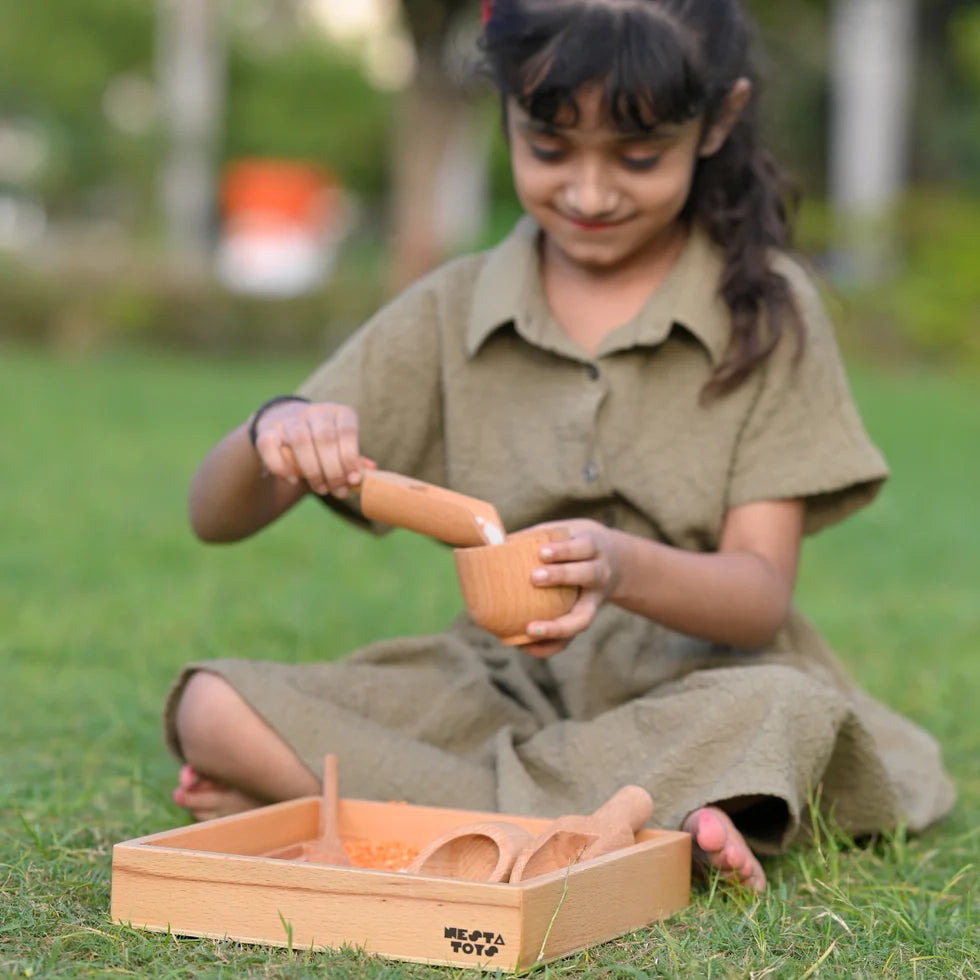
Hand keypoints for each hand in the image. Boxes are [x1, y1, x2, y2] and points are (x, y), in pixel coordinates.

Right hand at [252, 401, 373, 496]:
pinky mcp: (267, 430)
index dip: (350, 457)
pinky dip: (281, 466)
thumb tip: (372, 471)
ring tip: (321, 489)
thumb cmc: (323, 444)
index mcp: (339, 412)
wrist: (286, 427)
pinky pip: (270, 445)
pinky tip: (292, 480)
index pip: (347, 430)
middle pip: (324, 438)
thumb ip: (353, 459)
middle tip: (338, 491)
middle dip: (333, 470)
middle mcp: (315, 411)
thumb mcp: (342, 447)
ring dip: (312, 470)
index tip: (353, 480)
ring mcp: (289, 419)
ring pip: (300, 440)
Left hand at [520, 519, 622, 657]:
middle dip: (562, 576)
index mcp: (593, 548)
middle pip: (588, 575)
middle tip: (534, 578)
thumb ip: (534, 537)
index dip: (564, 550)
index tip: (541, 552)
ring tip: (530, 629)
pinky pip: (571, 638)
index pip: (583, 547)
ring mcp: (595, 600)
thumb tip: (491, 541)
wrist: (615, 562)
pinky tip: (526, 647)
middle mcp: (600, 575)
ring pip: (583, 616)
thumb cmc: (573, 545)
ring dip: (558, 626)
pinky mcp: (584, 619)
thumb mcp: (564, 533)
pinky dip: (550, 646)